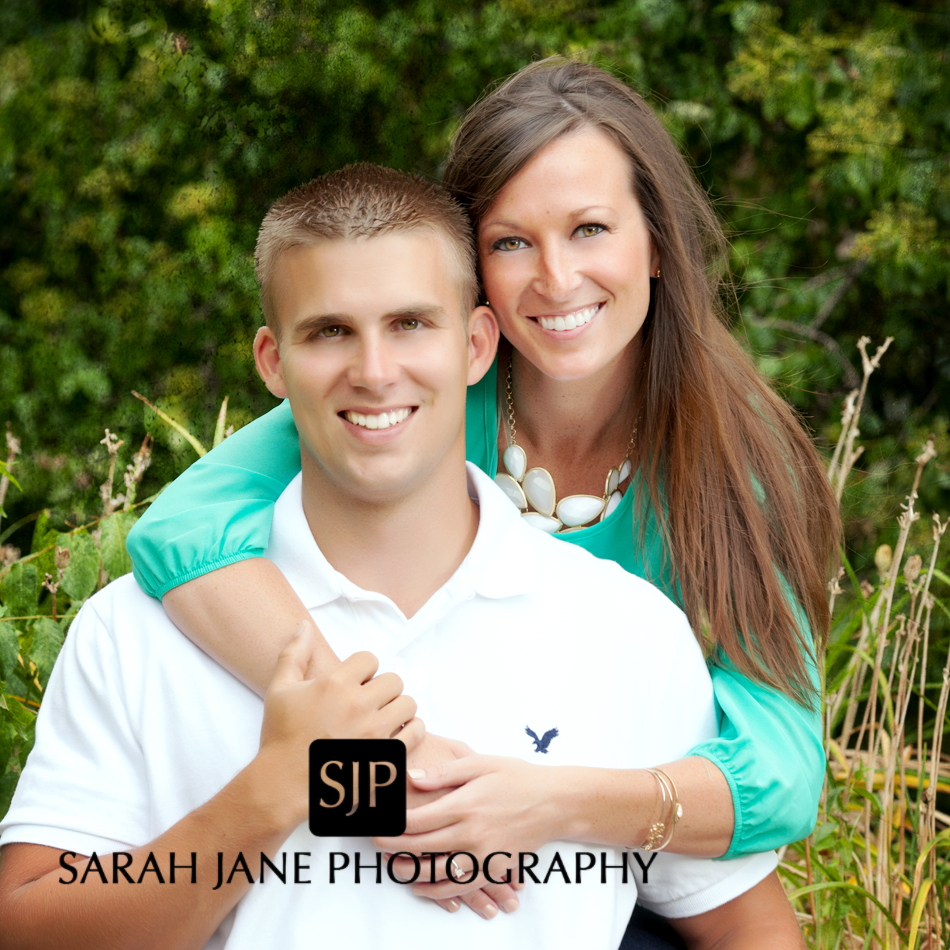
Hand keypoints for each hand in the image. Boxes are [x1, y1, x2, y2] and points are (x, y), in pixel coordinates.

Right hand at [258, 620, 422, 822]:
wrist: (282, 787)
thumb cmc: (280, 737)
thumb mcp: (280, 690)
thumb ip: (294, 653)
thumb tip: (305, 625)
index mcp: (336, 684)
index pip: (370, 659)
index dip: (363, 670)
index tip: (354, 685)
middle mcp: (358, 705)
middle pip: (393, 680)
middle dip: (382, 689)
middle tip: (368, 704)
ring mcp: (374, 733)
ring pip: (408, 703)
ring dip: (397, 708)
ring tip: (382, 719)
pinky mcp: (385, 757)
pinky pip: (416, 732)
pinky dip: (410, 730)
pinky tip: (394, 735)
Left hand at [381, 739, 524, 919]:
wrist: (553, 803)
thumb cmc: (517, 777)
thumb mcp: (480, 764)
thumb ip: (444, 772)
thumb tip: (412, 778)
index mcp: (465, 805)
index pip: (417, 820)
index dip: (391, 823)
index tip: (375, 821)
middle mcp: (471, 834)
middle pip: (420, 847)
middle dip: (392, 846)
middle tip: (374, 841)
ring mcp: (481, 856)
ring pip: (435, 872)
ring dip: (408, 871)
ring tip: (390, 864)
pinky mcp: (491, 869)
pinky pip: (458, 886)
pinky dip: (436, 891)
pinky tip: (420, 886)